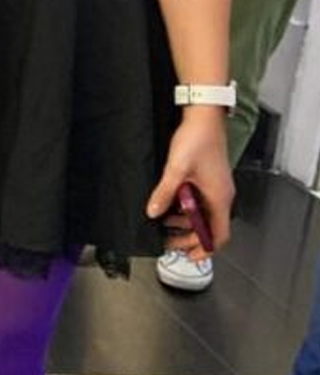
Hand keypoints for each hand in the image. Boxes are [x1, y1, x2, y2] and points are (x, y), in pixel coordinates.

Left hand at [146, 111, 233, 259]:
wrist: (203, 117)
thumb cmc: (196, 140)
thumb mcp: (176, 170)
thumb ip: (164, 193)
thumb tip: (153, 212)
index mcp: (219, 198)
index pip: (219, 234)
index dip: (205, 248)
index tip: (190, 257)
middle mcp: (221, 195)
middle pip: (211, 227)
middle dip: (190, 237)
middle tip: (169, 241)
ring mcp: (216, 187)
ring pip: (204, 214)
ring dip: (186, 222)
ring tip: (165, 222)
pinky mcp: (209, 178)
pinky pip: (200, 201)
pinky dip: (187, 208)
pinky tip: (170, 204)